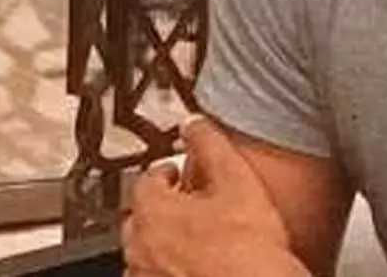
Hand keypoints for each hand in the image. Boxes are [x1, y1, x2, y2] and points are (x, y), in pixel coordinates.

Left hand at [122, 114, 309, 276]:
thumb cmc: (245, 250)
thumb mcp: (237, 180)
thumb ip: (211, 144)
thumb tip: (196, 125)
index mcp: (153, 212)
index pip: (147, 180)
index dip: (166, 172)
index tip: (177, 171)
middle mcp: (141, 248)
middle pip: (141, 217)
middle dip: (161, 206)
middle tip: (184, 202)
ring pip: (145, 252)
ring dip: (161, 241)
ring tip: (190, 238)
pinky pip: (154, 276)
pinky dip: (167, 268)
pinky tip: (191, 267)